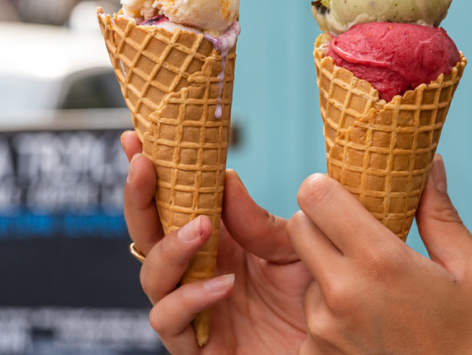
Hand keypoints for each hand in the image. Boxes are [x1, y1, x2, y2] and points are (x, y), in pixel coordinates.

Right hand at [121, 131, 310, 353]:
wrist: (336, 344)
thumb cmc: (311, 294)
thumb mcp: (292, 247)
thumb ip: (256, 221)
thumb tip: (224, 177)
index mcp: (214, 241)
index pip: (170, 204)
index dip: (148, 174)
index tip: (135, 138)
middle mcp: (194, 272)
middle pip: (146, 235)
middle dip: (139, 199)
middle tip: (145, 167)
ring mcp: (191, 309)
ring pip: (151, 277)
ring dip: (170, 249)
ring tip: (202, 228)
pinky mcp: (196, 347)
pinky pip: (172, 322)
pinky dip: (192, 298)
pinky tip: (224, 284)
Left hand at [288, 155, 471, 353]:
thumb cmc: (468, 341)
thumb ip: (442, 215)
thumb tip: (428, 167)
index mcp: (380, 261)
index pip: (316, 196)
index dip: (328, 189)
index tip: (345, 197)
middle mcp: (342, 292)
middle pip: (300, 227)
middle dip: (322, 224)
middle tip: (355, 237)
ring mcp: (323, 328)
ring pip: (306, 273)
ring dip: (328, 272)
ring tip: (373, 293)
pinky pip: (310, 315)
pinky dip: (330, 313)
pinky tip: (366, 325)